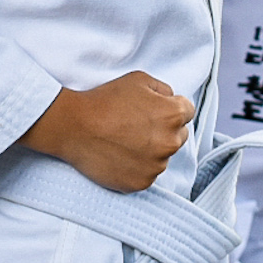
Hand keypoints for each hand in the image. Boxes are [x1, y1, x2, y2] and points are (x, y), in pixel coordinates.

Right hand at [19, 71, 193, 192]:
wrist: (74, 126)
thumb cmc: (104, 100)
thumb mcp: (139, 80)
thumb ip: (164, 90)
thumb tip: (172, 100)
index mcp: (173, 115)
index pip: (187, 112)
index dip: (170, 109)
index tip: (154, 111)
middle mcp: (170, 142)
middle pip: (178, 136)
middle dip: (164, 130)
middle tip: (136, 126)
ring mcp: (156, 165)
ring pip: (162, 157)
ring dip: (151, 151)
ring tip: (125, 141)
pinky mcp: (141, 182)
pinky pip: (147, 174)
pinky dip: (138, 167)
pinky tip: (120, 155)